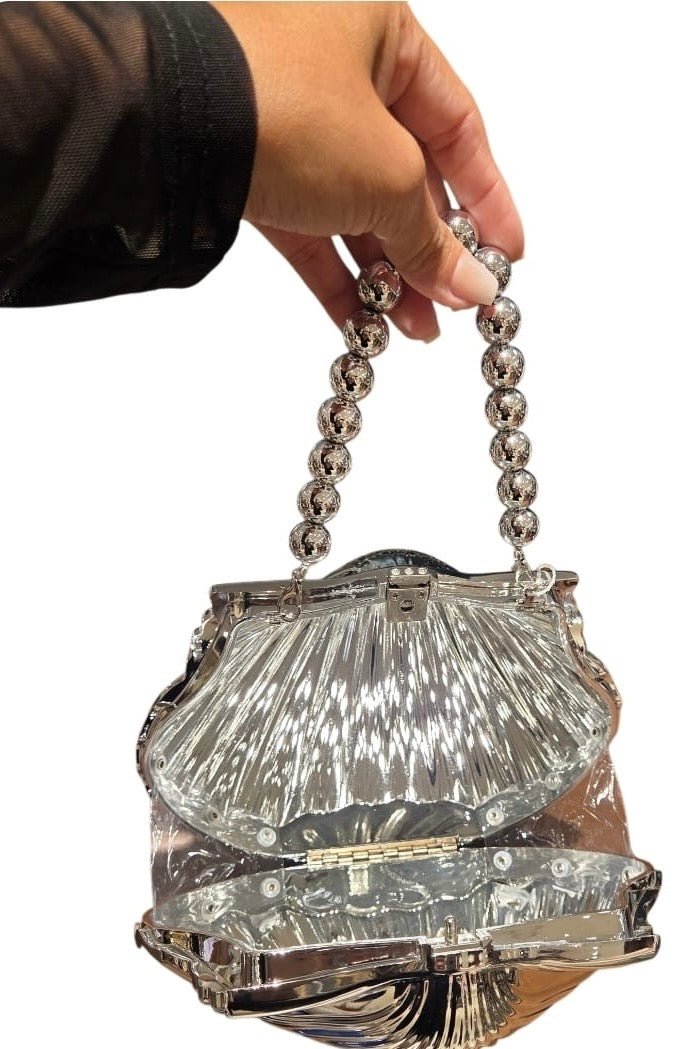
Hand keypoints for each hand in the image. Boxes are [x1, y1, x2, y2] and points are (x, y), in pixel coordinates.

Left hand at [213, 1, 522, 341]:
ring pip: (355, 205)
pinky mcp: (250, 166)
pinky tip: (364, 322)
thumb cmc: (283, 107)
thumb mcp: (386, 177)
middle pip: (405, 172)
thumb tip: (475, 287)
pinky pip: (308, 225)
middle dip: (431, 248)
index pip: (458, 125)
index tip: (507, 254)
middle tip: (455, 304)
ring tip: (414, 329)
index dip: (488, 196)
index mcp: (383, 33)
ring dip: (387, 271)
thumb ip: (434, 238)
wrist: (166, 123)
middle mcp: (335, 67)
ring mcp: (288, 118)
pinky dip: (337, 272)